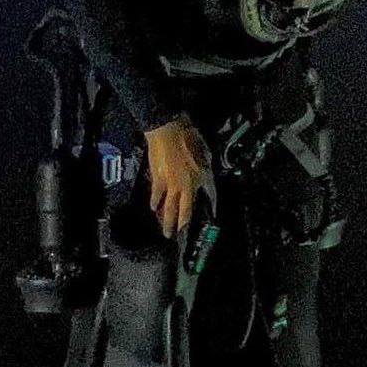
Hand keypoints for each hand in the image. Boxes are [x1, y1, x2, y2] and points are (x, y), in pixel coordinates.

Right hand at [144, 113, 210, 238]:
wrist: (169, 131)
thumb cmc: (190, 137)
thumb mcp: (206, 151)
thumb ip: (205, 166)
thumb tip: (204, 173)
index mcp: (203, 176)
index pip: (211, 195)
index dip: (212, 205)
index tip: (212, 215)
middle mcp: (188, 185)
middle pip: (185, 210)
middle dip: (182, 224)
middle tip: (179, 236)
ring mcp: (172, 184)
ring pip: (169, 208)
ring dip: (167, 222)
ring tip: (166, 232)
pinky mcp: (159, 180)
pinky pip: (157, 196)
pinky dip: (155, 203)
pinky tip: (153, 208)